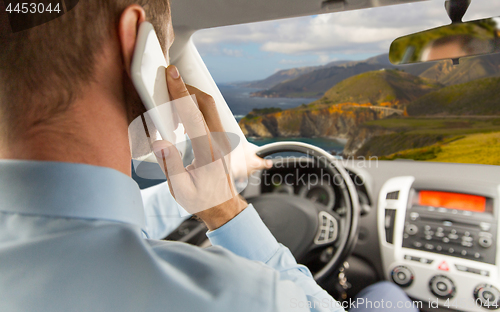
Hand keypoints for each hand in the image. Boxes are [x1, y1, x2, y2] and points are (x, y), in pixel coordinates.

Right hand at [152, 65, 246, 230]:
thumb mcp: (180, 189)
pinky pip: (210, 115)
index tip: (172, 74)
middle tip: (168, 81)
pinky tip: (182, 119)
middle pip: (206, 103)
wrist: (223, 207)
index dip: (181, 93)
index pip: (194, 116)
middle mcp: (220, 142)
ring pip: (209, 107)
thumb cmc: (200, 200)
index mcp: (208, 153)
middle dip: (187, 87)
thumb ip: (170, 165)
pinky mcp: (223, 139)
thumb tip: (159, 141)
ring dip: (191, 98)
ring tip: (171, 105)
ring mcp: (225, 139)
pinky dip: (195, 109)